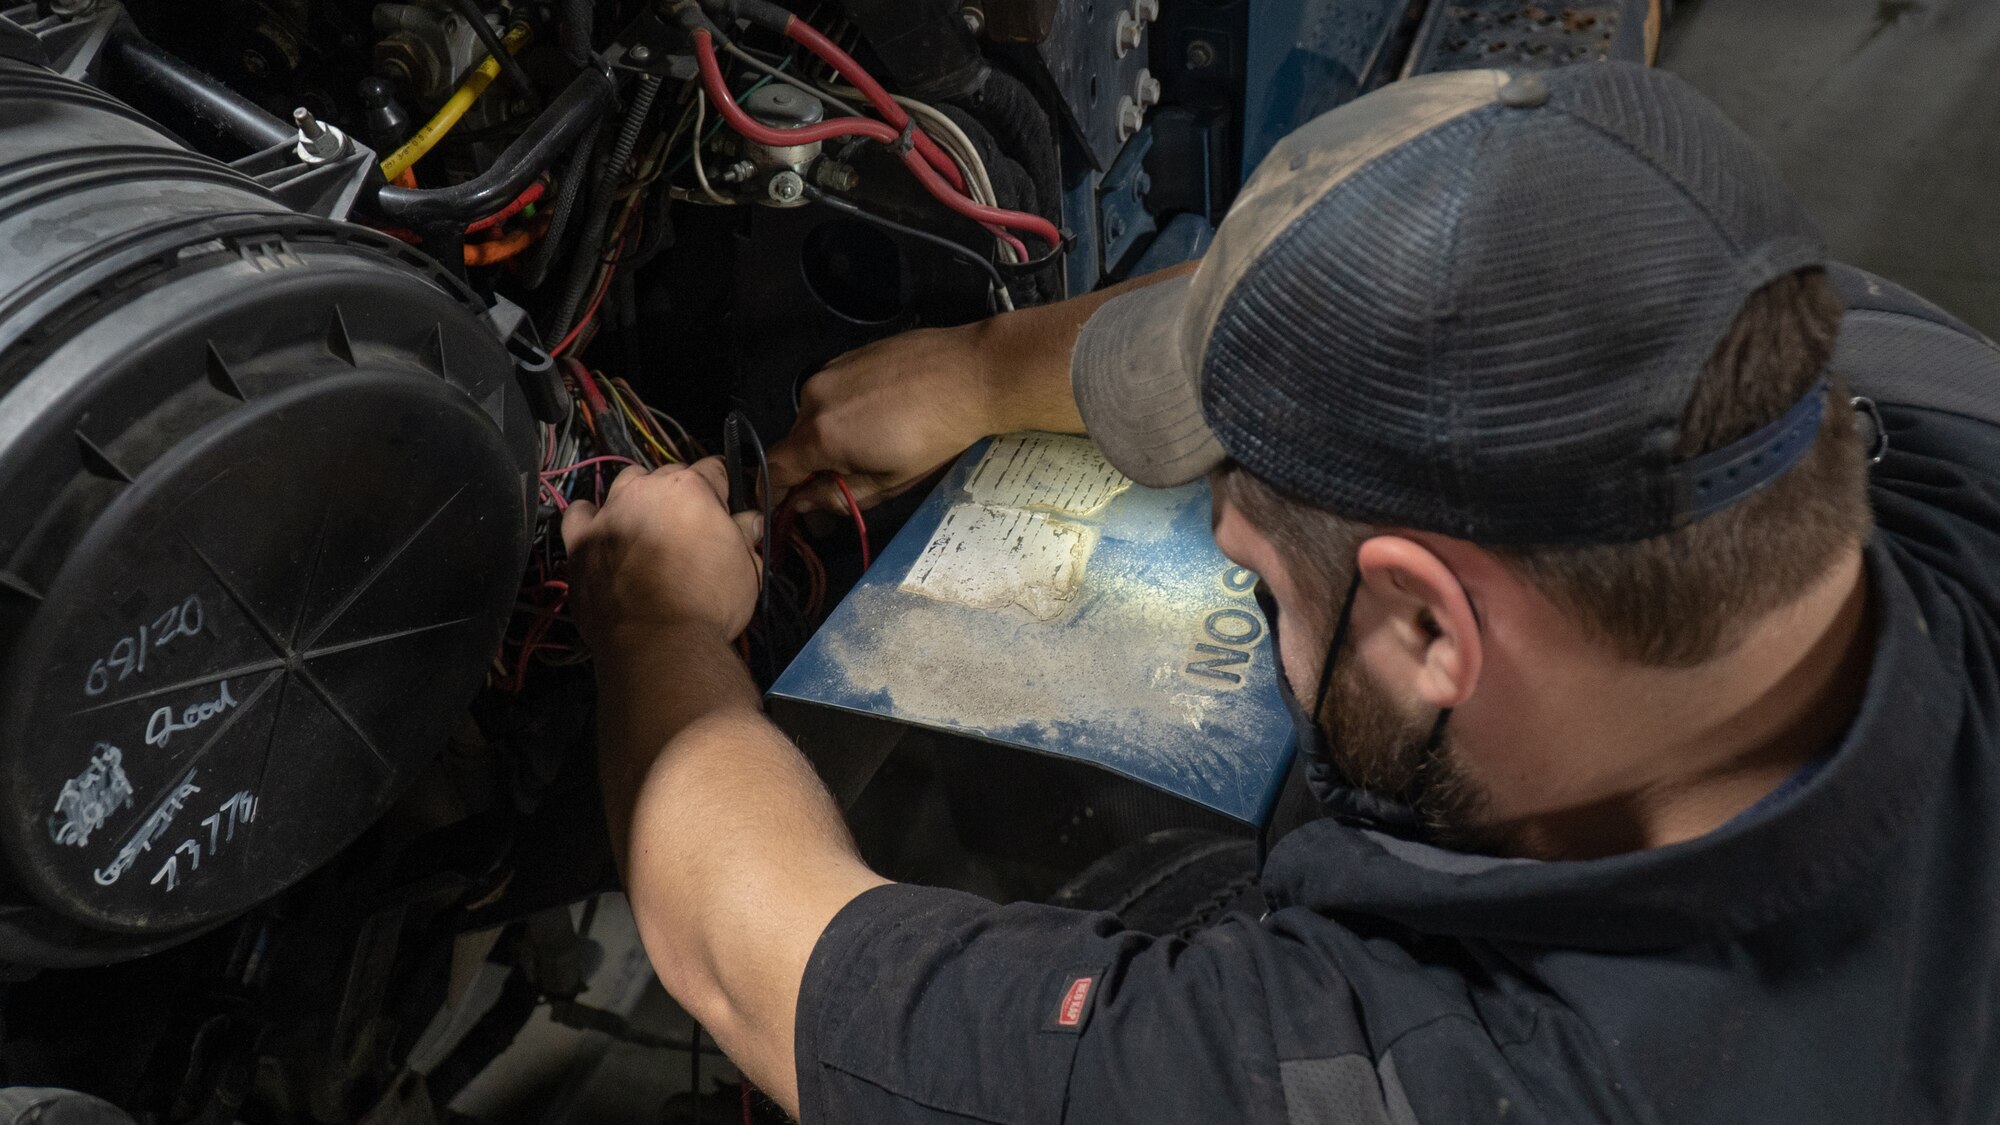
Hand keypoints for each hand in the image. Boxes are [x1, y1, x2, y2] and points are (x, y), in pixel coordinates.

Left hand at [562, 458, 761, 651]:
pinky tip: (602, 529)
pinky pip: (580, 512)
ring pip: (625, 484)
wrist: (658, 643)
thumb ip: (745, 536)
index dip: (722, 489)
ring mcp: (610, 512)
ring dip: (638, 497)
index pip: (713, 469)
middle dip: (681, 495)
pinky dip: (591, 517)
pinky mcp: (581, 539)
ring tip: (647, 524)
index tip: (724, 506)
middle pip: (668, 475)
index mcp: (691, 489)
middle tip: (689, 527)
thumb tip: (749, 519)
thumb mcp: (746, 569)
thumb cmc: (708, 605)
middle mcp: (647, 490)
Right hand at [767, 323, 1000, 512]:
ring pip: (815, 416)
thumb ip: (840, 496)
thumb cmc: (936, 437)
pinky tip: (881, 414)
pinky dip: (844, 410)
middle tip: (843, 485)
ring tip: (874, 444)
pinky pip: (833, 392)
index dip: (774, 494)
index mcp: (819, 435)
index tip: (784, 508)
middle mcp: (813, 398)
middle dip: (812, 467)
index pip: (774, 470)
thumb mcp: (889, 482)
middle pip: (795, 443)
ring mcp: (830, 370)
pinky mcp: (849, 354)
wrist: (973, 374)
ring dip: (831, 437)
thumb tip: (806, 502)